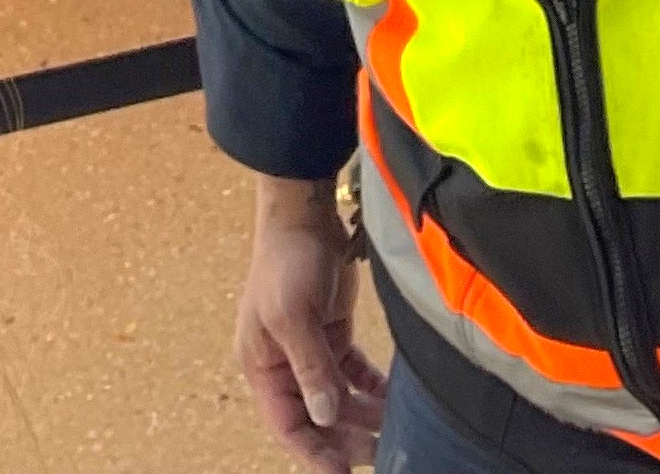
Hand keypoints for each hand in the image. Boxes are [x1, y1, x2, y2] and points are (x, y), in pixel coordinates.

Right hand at [236, 176, 388, 469]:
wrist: (304, 212)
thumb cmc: (286, 259)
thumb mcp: (293, 314)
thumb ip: (310, 366)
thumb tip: (324, 415)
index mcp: (263, 365)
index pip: (287, 425)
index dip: (314, 453)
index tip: (343, 472)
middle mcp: (285, 364)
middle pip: (317, 418)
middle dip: (347, 438)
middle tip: (383, 453)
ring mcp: (310, 350)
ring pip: (339, 399)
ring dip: (365, 416)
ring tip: (396, 428)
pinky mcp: (333, 333)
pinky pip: (353, 375)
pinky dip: (372, 389)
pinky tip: (394, 398)